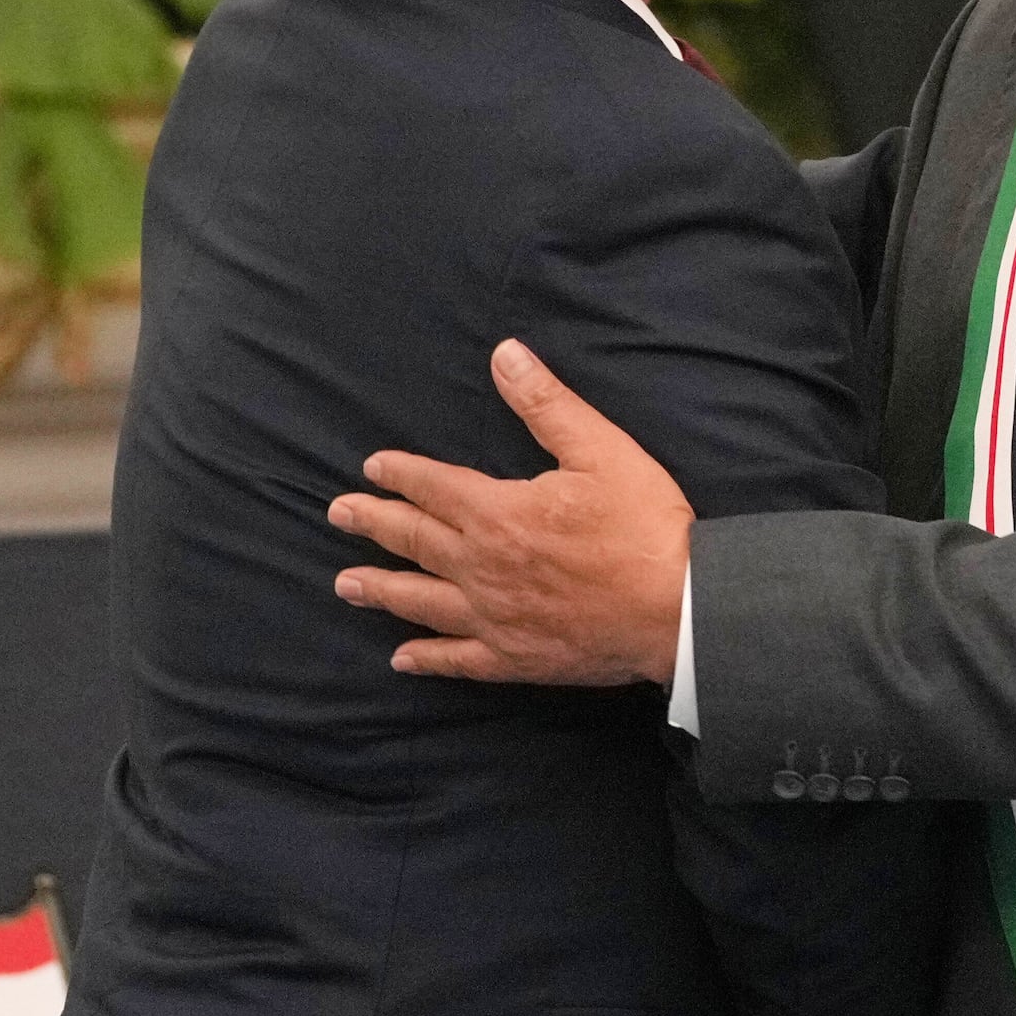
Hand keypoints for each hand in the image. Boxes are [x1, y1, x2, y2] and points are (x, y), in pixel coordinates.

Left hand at [327, 339, 691, 687]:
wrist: (677, 609)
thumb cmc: (644, 527)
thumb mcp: (600, 449)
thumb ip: (545, 403)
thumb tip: (504, 355)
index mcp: (497, 512)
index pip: (433, 487)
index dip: (400, 475)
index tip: (372, 468)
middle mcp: (480, 567)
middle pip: (413, 540)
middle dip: (372, 524)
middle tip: (338, 515)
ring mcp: (493, 618)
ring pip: (420, 601)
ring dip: (380, 588)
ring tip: (345, 583)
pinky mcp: (513, 658)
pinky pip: (456, 660)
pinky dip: (426, 658)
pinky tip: (402, 657)